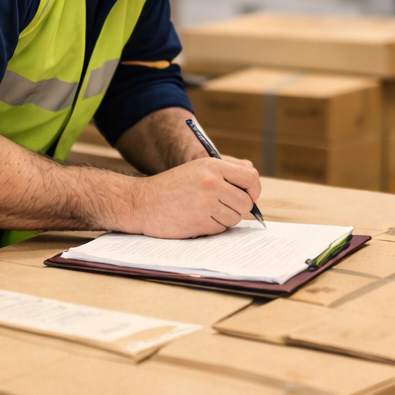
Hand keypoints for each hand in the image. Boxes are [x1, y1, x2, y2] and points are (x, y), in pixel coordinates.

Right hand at [122, 157, 261, 237]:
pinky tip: (196, 219)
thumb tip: (253, 185)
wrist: (141, 202)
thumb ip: (226, 172)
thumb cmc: (171, 186)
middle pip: (246, 203)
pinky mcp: (200, 222)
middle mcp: (212, 182)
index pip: (251, 177)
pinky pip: (221, 229)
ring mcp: (206, 203)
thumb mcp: (197, 168)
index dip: (253, 190)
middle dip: (237, 208)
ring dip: (224, 219)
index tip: (247, 196)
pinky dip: (212, 227)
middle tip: (221, 207)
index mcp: (213, 166)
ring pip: (235, 218)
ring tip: (205, 212)